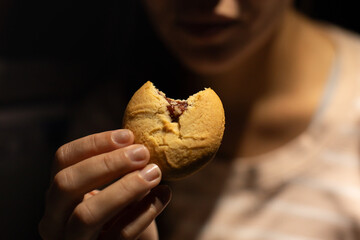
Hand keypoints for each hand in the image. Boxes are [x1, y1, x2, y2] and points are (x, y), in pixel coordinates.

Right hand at [39, 129, 170, 239]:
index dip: (94, 144)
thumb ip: (123, 170)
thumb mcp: (119, 190)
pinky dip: (144, 212)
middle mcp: (55, 220)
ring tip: (154, 173)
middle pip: (65, 184)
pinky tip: (163, 195)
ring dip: (125, 188)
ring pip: (85, 215)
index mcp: (59, 195)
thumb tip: (142, 141)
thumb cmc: (125, 216)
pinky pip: (119, 235)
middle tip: (142, 153)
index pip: (63, 160)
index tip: (128, 136)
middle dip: (107, 164)